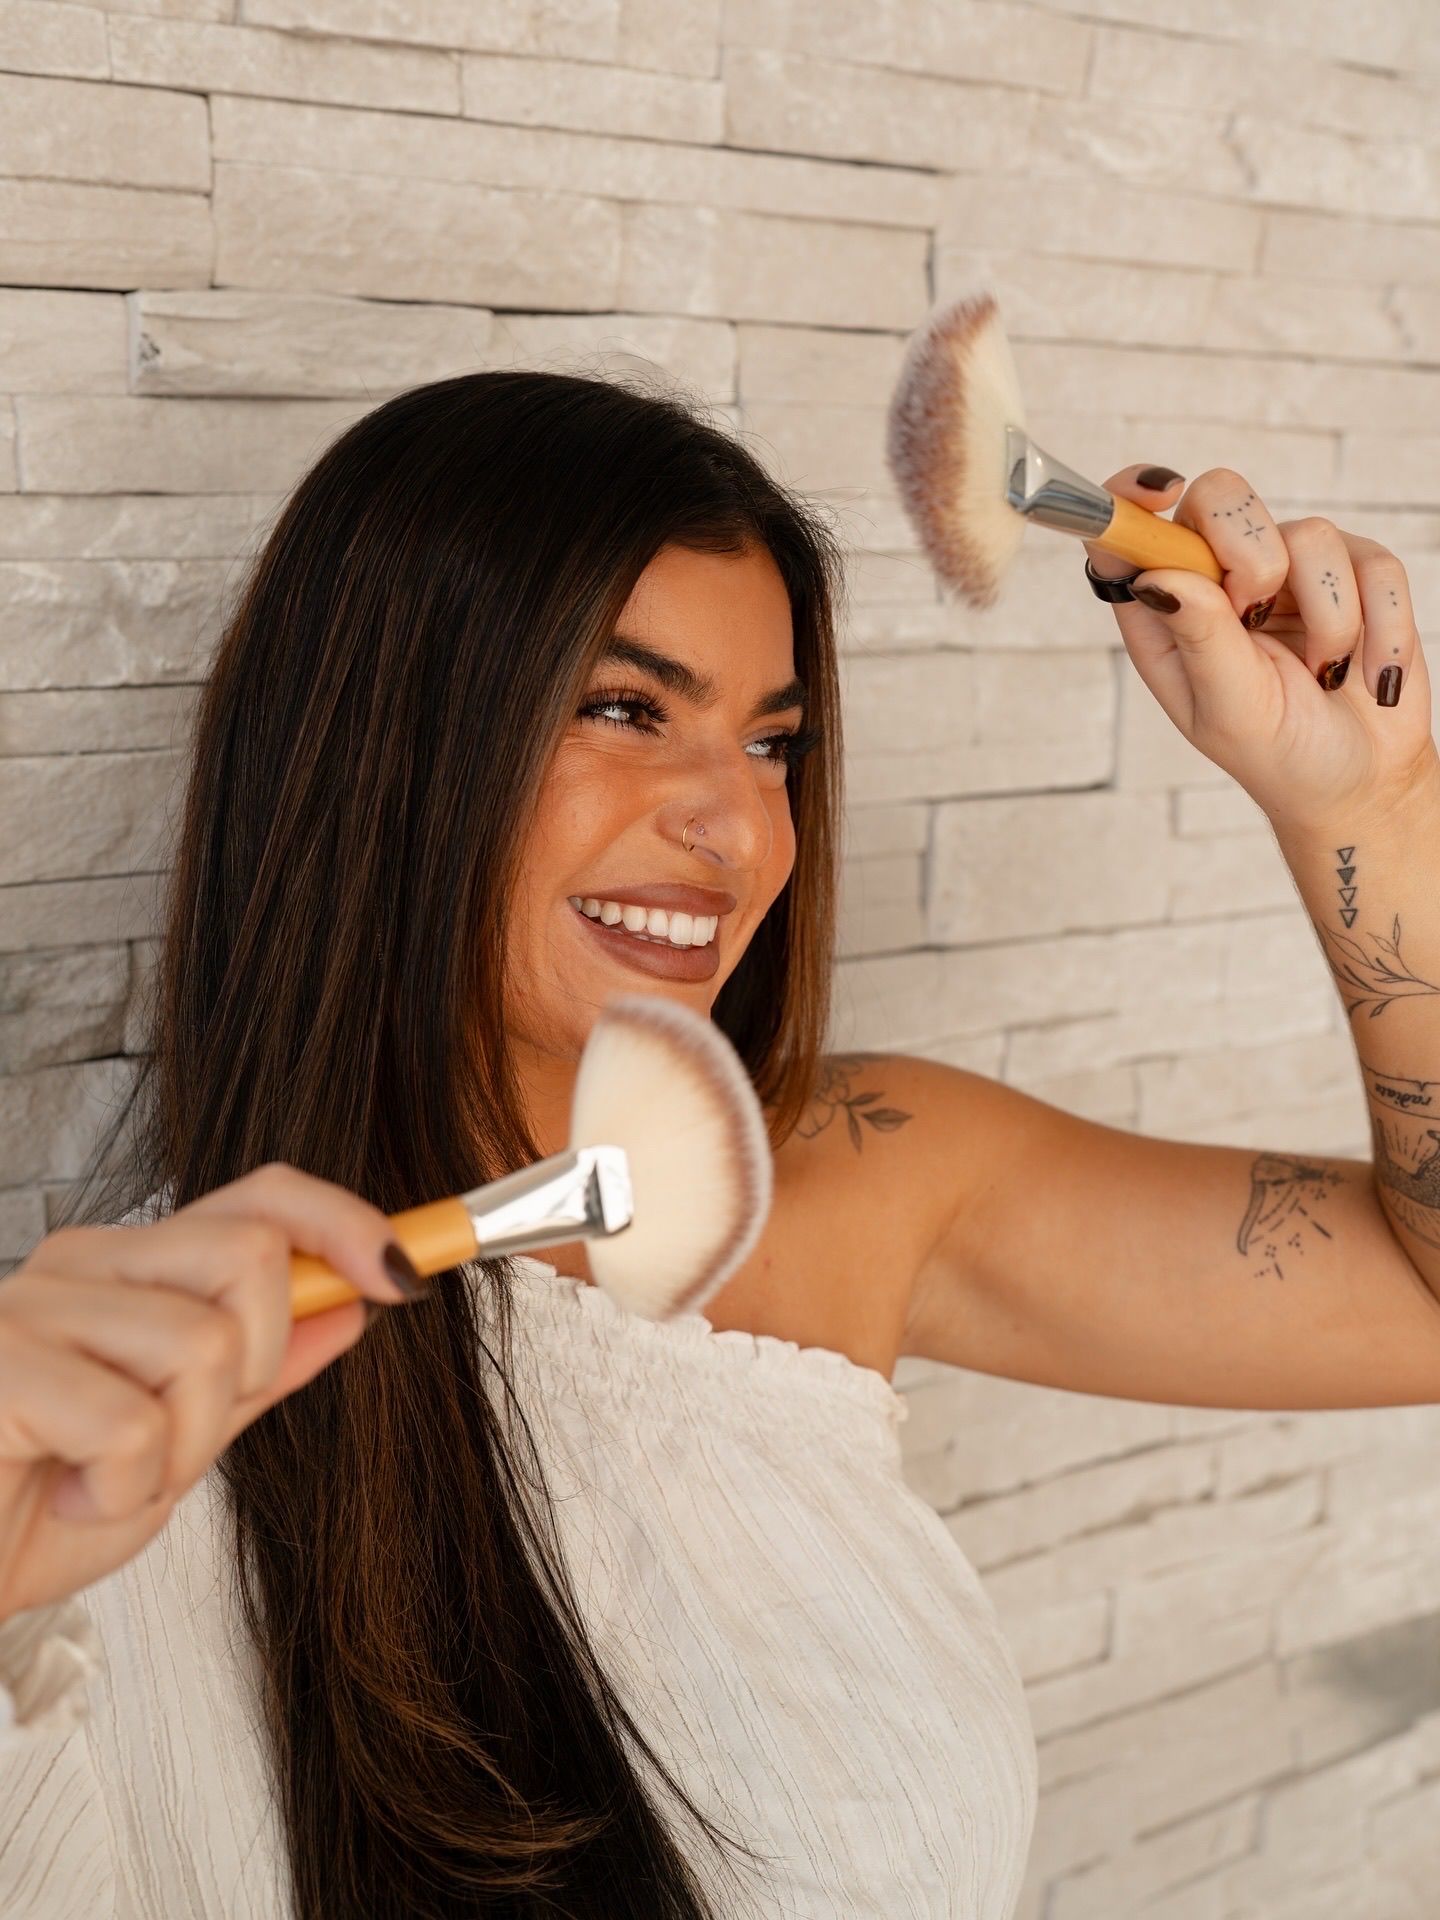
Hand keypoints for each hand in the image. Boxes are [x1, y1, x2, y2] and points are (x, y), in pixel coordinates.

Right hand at [0, 1163, 422, 1621]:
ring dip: (184, 1448)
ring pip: (204, 1344)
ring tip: (111, 1480)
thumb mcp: (175, 1447)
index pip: (258, 1199)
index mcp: (127, 1269)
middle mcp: (79, 1265)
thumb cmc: (23, 1512)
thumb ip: (259, 1374)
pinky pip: (132, 1422)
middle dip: (257, 1363)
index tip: (405, 1275)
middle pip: (250, 1254)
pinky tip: (66, 1497)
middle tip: (184, 1434)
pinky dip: (120, 1489)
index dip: (345, 1221)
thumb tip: (358, 1302)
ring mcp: (32, 1306)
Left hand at [1084, 466, 1436, 827]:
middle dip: (1252, 554)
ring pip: (1311, 533)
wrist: (1363, 779)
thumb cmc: (1280, 754)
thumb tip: (1159, 575)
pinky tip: (1368, 674)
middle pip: (1222, 497)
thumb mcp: (1228, 708)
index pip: (1131, 532)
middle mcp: (1221, 580)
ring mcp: (1289, 571)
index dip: (1132, 498)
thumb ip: (1200, 637)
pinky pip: (1374, 563)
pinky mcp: (1354, 573)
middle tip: (1259, 617)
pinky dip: (1380, 625)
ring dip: (1329, 619)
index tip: (1161, 491)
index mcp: (1167, 612)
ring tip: (1324, 672)